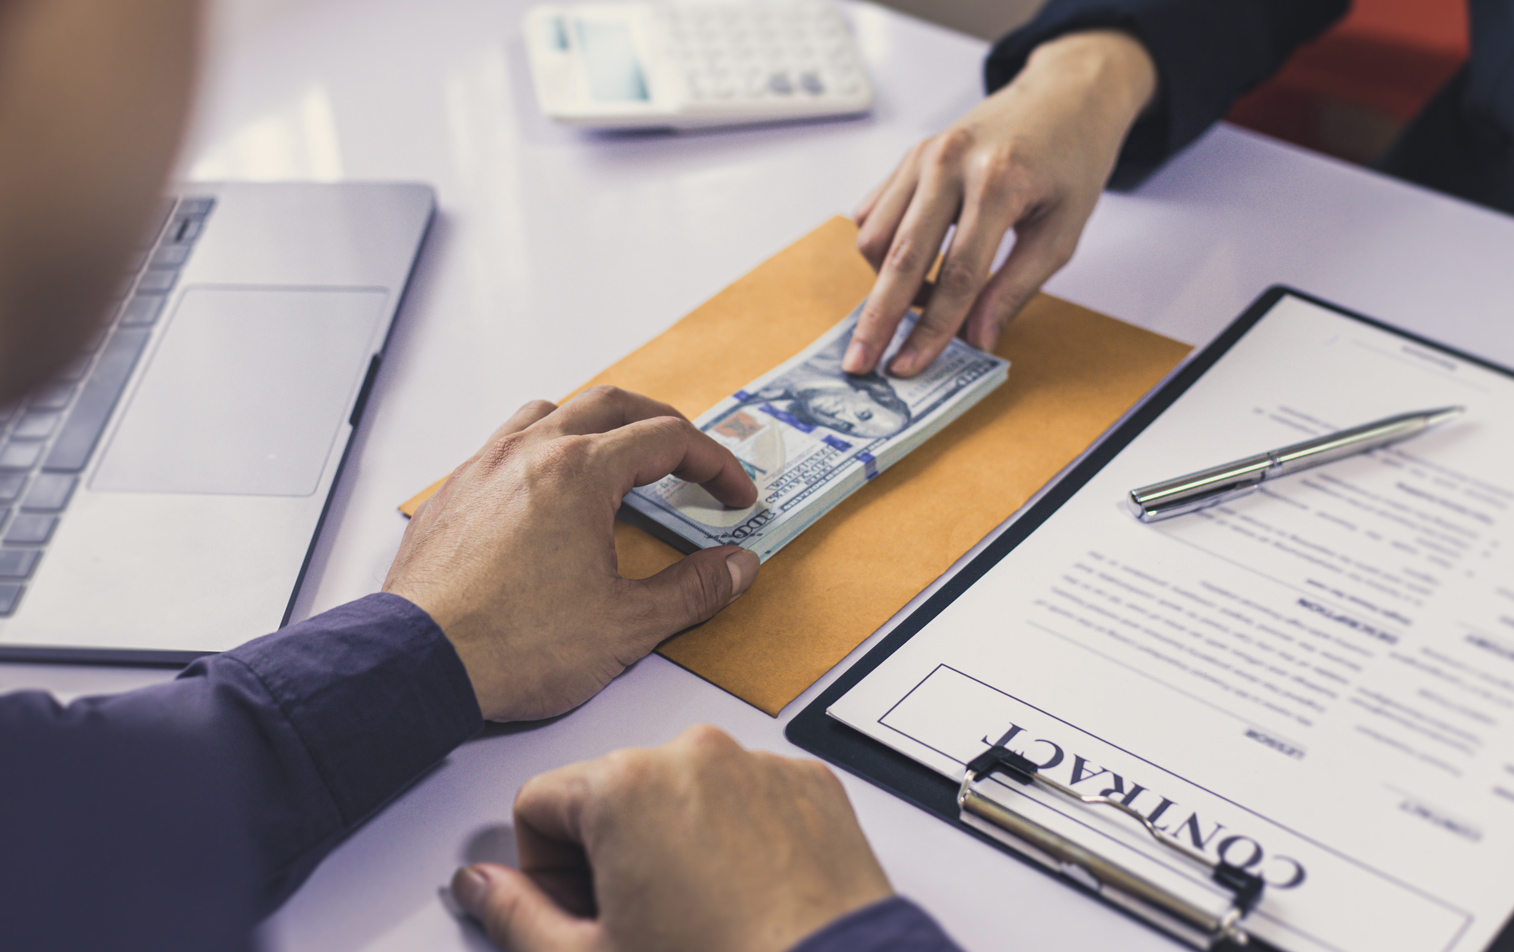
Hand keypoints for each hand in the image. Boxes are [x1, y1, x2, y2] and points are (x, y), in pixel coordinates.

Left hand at [383, 387, 759, 721]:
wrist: (419, 667)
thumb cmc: (510, 646)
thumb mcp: (626, 625)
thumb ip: (692, 590)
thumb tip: (735, 568)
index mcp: (579, 472)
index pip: (666, 440)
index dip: (713, 463)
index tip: (732, 493)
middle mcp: (527, 453)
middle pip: (611, 405)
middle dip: (660, 425)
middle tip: (688, 458)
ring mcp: (482, 470)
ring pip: (548, 414)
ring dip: (593, 427)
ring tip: (616, 460)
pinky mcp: (450, 497)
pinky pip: (501, 448)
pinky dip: (539, 454)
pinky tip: (546, 496)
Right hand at [450, 725, 892, 951]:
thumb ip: (515, 918)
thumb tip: (483, 887)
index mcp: (626, 785)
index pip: (538, 803)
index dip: (543, 870)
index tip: (576, 910)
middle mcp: (695, 755)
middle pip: (613, 793)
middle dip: (611, 855)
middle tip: (637, 923)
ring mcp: (760, 766)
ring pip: (684, 793)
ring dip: (676, 844)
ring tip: (701, 917)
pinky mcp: (811, 787)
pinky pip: (749, 796)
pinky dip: (740, 838)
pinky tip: (746, 900)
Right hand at [844, 29, 1157, 377]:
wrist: (1065, 95)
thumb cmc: (1071, 161)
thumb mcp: (1062, 232)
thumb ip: (1016, 288)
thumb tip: (977, 340)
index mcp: (998, 181)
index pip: (957, 274)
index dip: (932, 329)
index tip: (909, 368)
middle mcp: (950, 163)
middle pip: (901, 259)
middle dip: (879, 319)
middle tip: (860, 363)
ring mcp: (922, 156)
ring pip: (876, 238)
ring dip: (888, 284)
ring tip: (923, 304)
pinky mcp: (907, 156)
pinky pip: (874, 214)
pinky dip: (883, 250)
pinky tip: (915, 264)